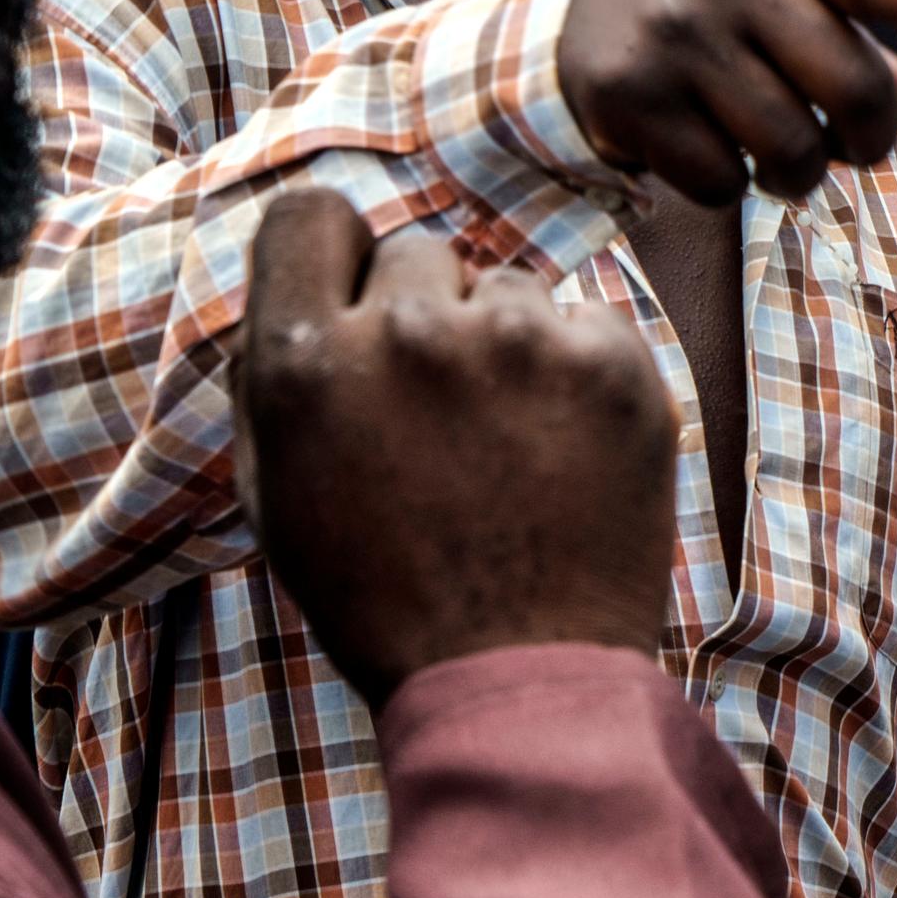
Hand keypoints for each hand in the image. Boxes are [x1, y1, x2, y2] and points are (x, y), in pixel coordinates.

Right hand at [234, 194, 676, 695]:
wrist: (523, 682)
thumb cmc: (387, 598)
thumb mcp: (280, 494)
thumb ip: (279, 371)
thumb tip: (302, 276)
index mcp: (308, 366)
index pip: (309, 215)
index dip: (335, 254)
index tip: (358, 297)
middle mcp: (412, 335)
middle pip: (417, 251)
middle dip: (424, 314)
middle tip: (441, 414)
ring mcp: (523, 344)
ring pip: (509, 289)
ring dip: (505, 346)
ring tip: (509, 451)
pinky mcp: (617, 364)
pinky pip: (586, 322)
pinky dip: (578, 374)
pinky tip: (565, 455)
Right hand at [559, 0, 896, 206]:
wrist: (572, 14)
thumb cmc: (715, 7)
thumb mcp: (787, 1)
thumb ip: (868, 49)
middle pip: (848, 87)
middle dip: (870, 137)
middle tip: (855, 146)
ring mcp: (672, 36)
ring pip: (789, 148)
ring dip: (800, 174)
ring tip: (780, 153)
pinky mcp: (629, 97)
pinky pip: (722, 180)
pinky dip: (730, 186)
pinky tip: (707, 150)